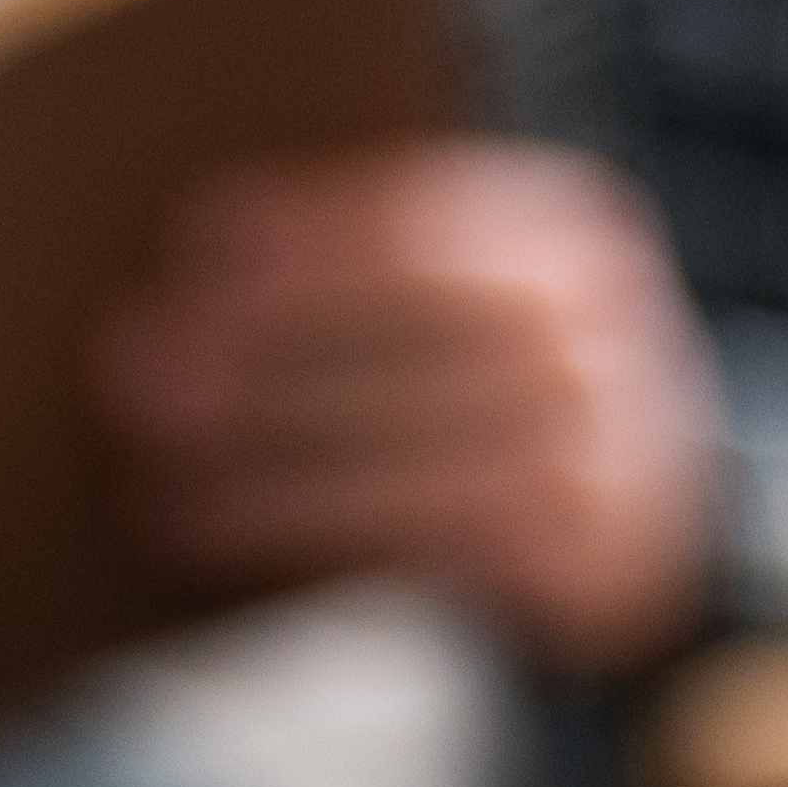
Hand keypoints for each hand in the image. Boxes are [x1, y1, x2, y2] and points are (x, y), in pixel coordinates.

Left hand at [93, 142, 717, 672]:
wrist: (655, 534)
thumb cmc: (502, 406)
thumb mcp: (466, 309)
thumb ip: (366, 276)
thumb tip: (196, 256)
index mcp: (568, 236)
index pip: (424, 220)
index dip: (303, 239)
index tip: (191, 251)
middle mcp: (610, 339)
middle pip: (420, 335)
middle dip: (267, 355)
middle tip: (133, 381)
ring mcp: (618, 457)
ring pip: (428, 457)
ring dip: (276, 479)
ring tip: (158, 492)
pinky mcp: (597, 566)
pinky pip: (445, 552)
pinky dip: (327, 547)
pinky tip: (233, 548)